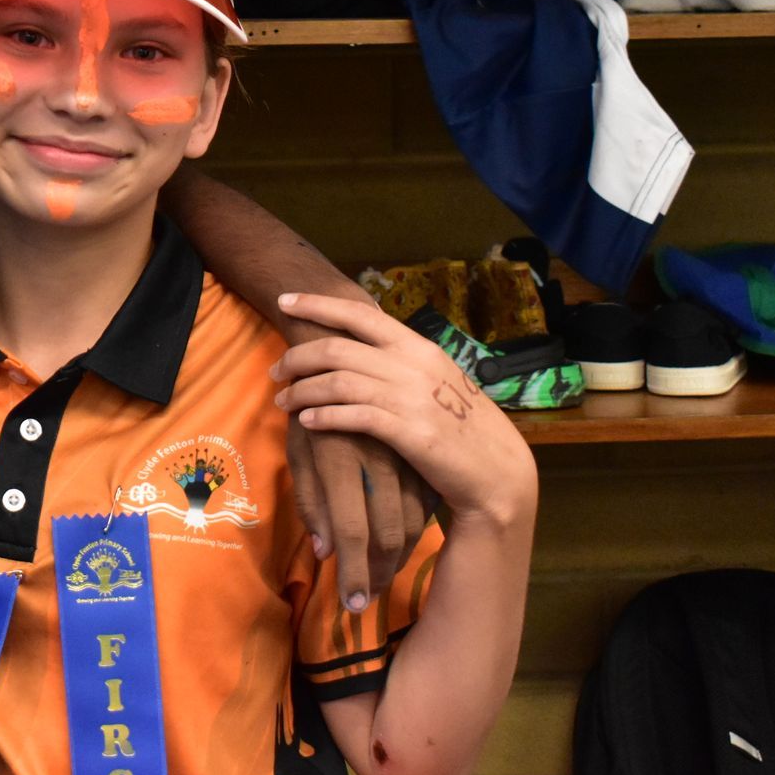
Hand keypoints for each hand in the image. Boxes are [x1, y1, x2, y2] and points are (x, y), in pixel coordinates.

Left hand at [272, 293, 536, 529]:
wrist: (498, 473)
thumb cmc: (461, 427)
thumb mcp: (435, 382)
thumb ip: (399, 364)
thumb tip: (359, 351)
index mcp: (418, 347)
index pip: (359, 313)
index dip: (318, 303)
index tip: (284, 301)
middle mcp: (413, 365)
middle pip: (337, 348)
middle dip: (297, 357)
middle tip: (275, 371)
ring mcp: (412, 398)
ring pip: (338, 382)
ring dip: (302, 390)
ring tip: (282, 402)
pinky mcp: (409, 432)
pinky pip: (353, 416)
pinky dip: (324, 416)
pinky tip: (307, 422)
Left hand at [287, 422, 432, 611]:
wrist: (335, 361)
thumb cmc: (307, 413)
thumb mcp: (298, 452)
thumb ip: (310, 499)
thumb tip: (325, 550)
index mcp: (337, 458)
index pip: (351, 530)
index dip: (354, 572)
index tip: (353, 604)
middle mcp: (375, 457)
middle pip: (388, 532)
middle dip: (378, 574)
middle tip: (367, 599)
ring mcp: (402, 450)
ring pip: (413, 520)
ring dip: (397, 557)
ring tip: (381, 578)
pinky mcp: (420, 447)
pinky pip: (426, 501)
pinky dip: (416, 530)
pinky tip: (401, 546)